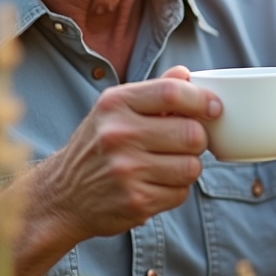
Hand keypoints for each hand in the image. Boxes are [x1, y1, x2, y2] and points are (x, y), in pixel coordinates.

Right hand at [36, 65, 220, 242]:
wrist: (62, 195)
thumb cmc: (97, 147)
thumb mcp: (114, 111)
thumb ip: (153, 92)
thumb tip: (186, 74)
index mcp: (115, 104)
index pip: (172, 93)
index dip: (202, 100)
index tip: (214, 108)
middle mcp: (118, 135)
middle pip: (192, 134)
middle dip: (196, 139)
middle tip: (185, 143)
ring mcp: (127, 171)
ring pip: (192, 166)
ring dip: (188, 167)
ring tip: (167, 165)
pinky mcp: (136, 202)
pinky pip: (181, 193)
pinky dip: (175, 190)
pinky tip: (155, 185)